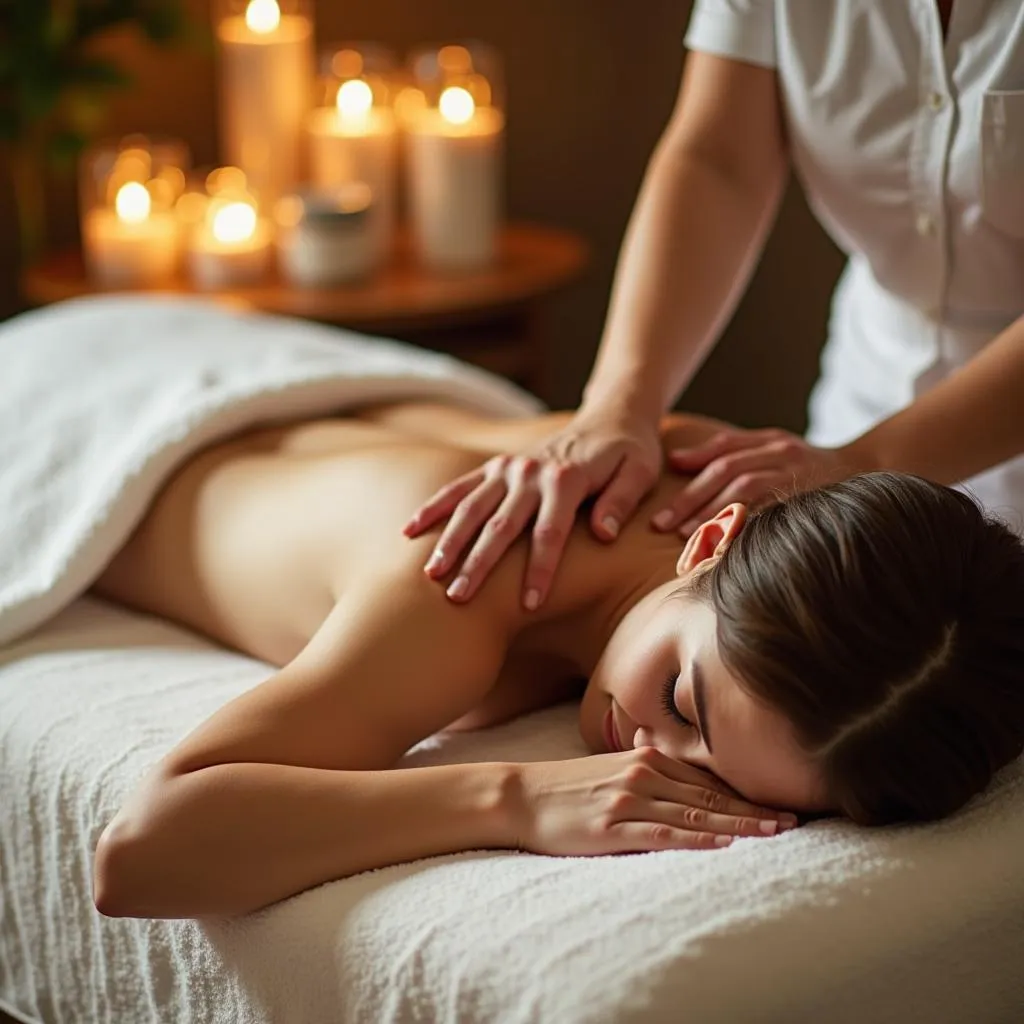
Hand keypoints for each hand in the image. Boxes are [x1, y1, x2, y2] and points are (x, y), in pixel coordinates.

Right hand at [404, 408, 662, 608]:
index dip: (540, 569)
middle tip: (459, 599)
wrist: (611, 417)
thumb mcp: (641, 471)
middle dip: (479, 565)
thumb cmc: (631, 453)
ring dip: (450, 541)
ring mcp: (508, 469)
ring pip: (471, 508)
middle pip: (500, 525)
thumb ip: (621, 501)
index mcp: (567, 478)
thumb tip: (604, 533)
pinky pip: (459, 488)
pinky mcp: (495, 468)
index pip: (550, 531)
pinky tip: (409, 531)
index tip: (531, 604)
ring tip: (431, 575)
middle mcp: (530, 472)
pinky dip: (433, 508)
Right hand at [512, 746, 797, 855]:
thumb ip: (641, 764)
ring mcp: (628, 799)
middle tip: (793, 820)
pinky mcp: (613, 826)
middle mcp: (642, 773)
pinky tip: (723, 842)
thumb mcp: (606, 767)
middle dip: (754, 808)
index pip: (706, 778)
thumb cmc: (564, 786)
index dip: (745, 792)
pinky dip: (697, 836)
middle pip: (710, 794)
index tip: (778, 803)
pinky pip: (664, 832)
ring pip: (695, 812)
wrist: (519, 795)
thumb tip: (664, 755)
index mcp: (645, 758)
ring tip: (774, 833)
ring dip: (739, 824)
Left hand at [654, 427, 852, 535]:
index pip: (722, 456)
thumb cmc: (808, 464)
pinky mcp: (812, 500)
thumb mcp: (771, 446)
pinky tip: (727, 546)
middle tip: (663, 526)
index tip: (663, 506)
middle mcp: (784, 455)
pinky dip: (749, 528)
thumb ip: (725, 450)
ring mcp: (800, 476)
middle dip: (692, 500)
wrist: (872, 469)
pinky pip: (775, 514)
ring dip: (715, 513)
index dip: (690, 478)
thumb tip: (675, 461)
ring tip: (688, 537)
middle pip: (729, 473)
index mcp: (771, 442)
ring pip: (749, 490)